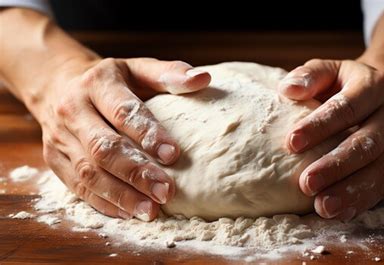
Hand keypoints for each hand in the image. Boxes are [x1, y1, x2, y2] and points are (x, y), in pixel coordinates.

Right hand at [34, 58, 210, 220]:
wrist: (59, 85)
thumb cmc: (112, 81)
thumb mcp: (138, 69)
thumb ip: (170, 74)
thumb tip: (204, 79)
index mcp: (97, 83)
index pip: (122, 112)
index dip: (148, 134)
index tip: (173, 155)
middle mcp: (73, 110)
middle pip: (103, 147)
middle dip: (136, 172)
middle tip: (166, 191)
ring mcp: (59, 138)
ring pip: (88, 172)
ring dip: (121, 194)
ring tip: (150, 210)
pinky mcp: (54, 160)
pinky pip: (77, 187)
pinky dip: (103, 202)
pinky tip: (128, 212)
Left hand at [279, 59, 383, 220]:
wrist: (380, 93)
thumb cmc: (343, 83)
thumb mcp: (328, 70)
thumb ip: (309, 76)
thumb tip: (287, 89)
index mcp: (375, 86)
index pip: (347, 107)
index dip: (320, 126)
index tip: (291, 143)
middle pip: (367, 144)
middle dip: (336, 165)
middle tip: (306, 183)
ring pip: (379, 170)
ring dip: (350, 191)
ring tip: (322, 207)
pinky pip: (383, 185)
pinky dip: (361, 202)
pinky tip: (340, 214)